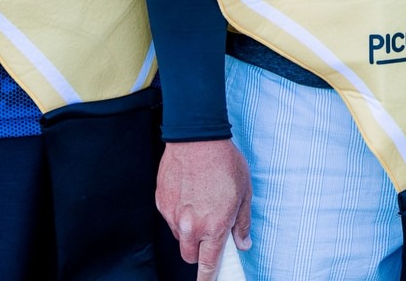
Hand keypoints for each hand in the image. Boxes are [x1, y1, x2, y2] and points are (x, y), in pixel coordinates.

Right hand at [156, 139, 252, 279]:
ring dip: (188, 230)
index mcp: (214, 226)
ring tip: (201, 204)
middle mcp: (190, 226)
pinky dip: (179, 212)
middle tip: (209, 233)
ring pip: (179, 236)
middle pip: (190, 255)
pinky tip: (189, 193)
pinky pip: (170, 218)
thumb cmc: (224, 162)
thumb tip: (243, 243)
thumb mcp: (244, 193)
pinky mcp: (161, 202)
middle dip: (199, 251)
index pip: (208, 264)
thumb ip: (242, 223)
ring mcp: (173, 215)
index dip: (209, 278)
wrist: (197, 138)